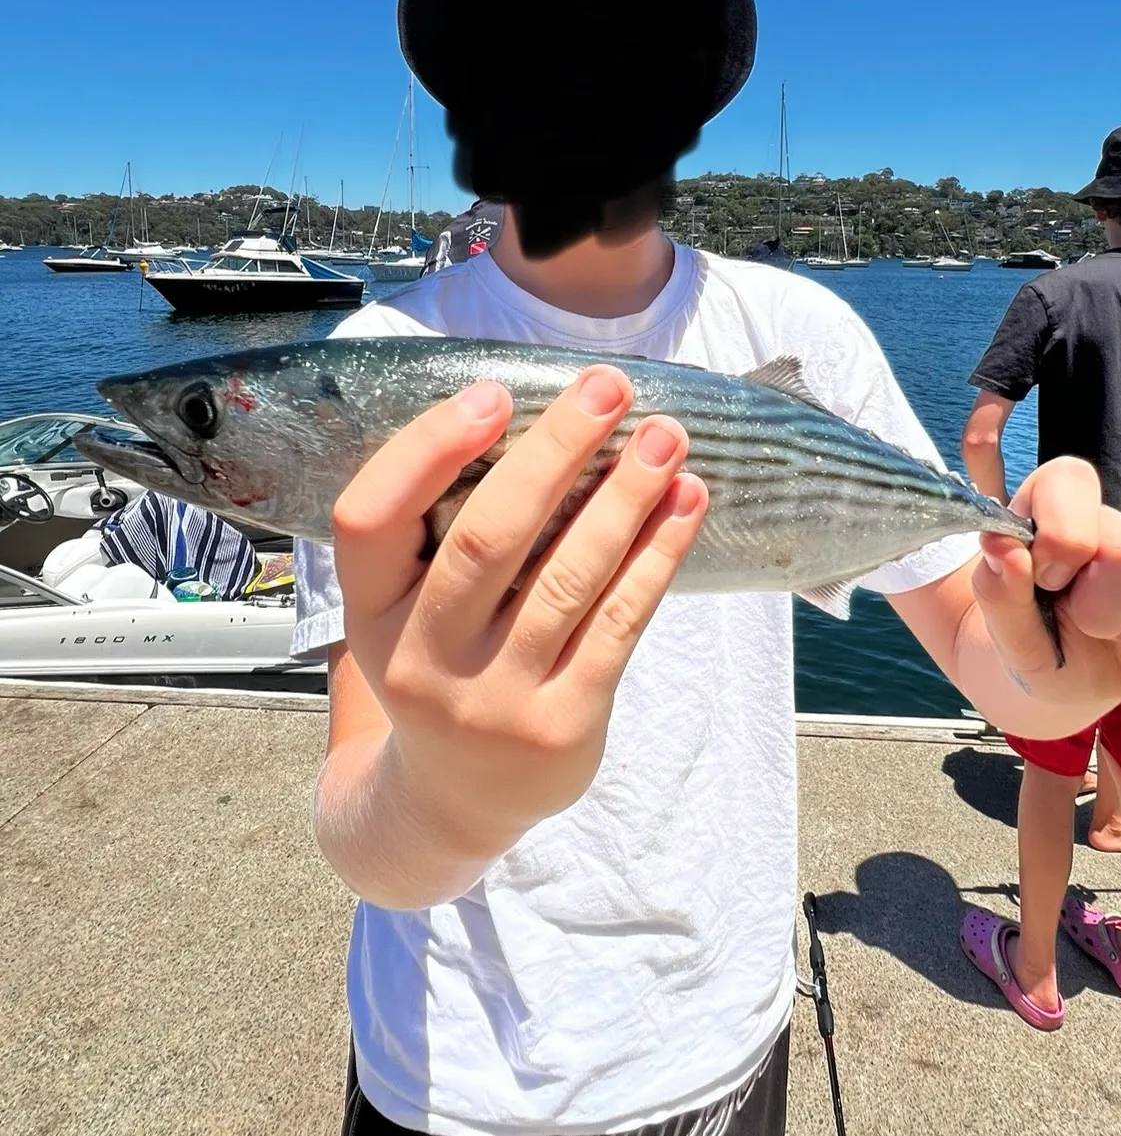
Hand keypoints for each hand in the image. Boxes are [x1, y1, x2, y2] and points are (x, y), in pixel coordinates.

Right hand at [331, 366, 707, 851]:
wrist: (455, 800)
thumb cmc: (441, 669)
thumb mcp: (404, 613)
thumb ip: (437, 535)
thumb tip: (536, 421)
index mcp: (369, 614)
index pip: (369, 516)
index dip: (427, 448)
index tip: (494, 394)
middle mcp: (422, 660)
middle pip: (488, 537)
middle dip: (556, 451)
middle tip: (609, 387)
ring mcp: (493, 701)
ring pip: (569, 576)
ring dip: (625, 496)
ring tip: (667, 437)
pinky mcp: (562, 725)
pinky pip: (619, 622)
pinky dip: (657, 554)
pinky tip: (685, 504)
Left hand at [973, 457, 1120, 706]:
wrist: (1064, 678)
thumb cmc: (1032, 635)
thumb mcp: (1003, 623)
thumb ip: (996, 587)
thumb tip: (1002, 547)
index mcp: (1058, 510)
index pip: (1071, 480)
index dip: (1061, 536)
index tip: (1046, 581)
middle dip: (1099, 609)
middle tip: (1079, 622)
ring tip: (1110, 635)